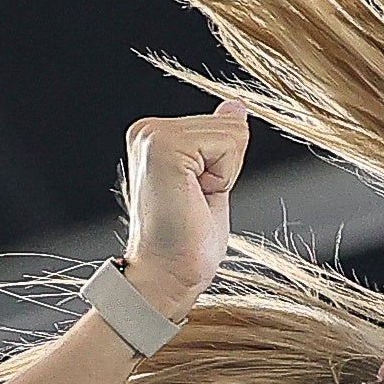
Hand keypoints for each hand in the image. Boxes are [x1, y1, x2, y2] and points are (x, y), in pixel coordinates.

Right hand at [119, 103, 248, 316]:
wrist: (166, 276)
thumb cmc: (185, 243)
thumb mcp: (210, 181)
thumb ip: (217, 141)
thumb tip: (235, 106)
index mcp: (154, 136)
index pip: (223, 124)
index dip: (224, 165)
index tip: (195, 195)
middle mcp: (148, 129)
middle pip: (230, 123)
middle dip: (225, 167)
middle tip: (194, 200)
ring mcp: (153, 135)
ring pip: (231, 132)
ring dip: (224, 174)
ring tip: (193, 200)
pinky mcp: (166, 146)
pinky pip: (228, 144)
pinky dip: (223, 177)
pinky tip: (195, 196)